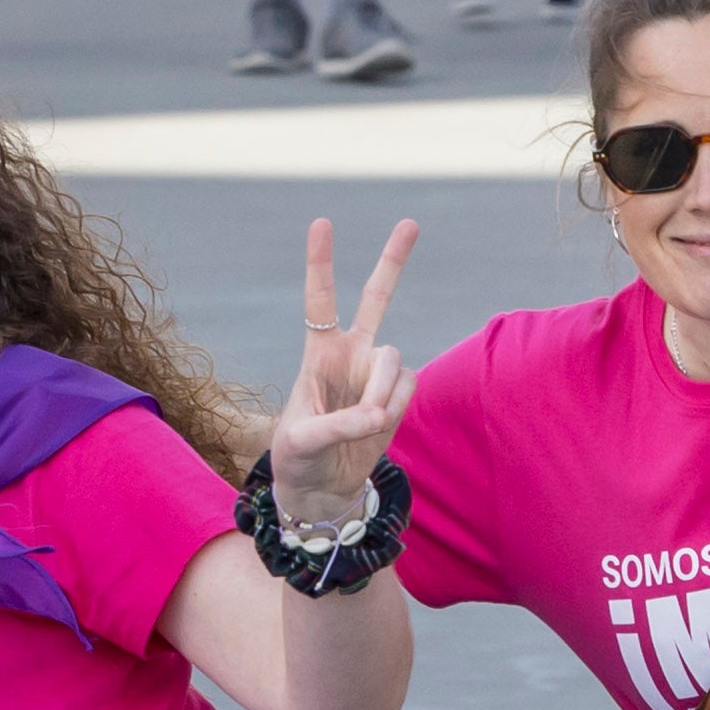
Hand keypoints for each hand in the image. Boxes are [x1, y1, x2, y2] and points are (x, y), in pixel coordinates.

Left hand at [271, 217, 422, 530]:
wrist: (323, 488)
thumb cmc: (298, 459)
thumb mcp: (300, 442)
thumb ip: (336, 425)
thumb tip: (376, 413)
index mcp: (318, 352)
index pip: (320, 300)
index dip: (321, 262)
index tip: (323, 222)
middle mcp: (351, 353)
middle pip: (376, 297)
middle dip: (393, 260)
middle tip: (411, 222)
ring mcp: (377, 372)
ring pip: (393, 360)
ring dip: (380, 393)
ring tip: (360, 422)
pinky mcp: (398, 393)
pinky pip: (408, 388)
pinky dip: (393, 408)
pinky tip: (376, 425)